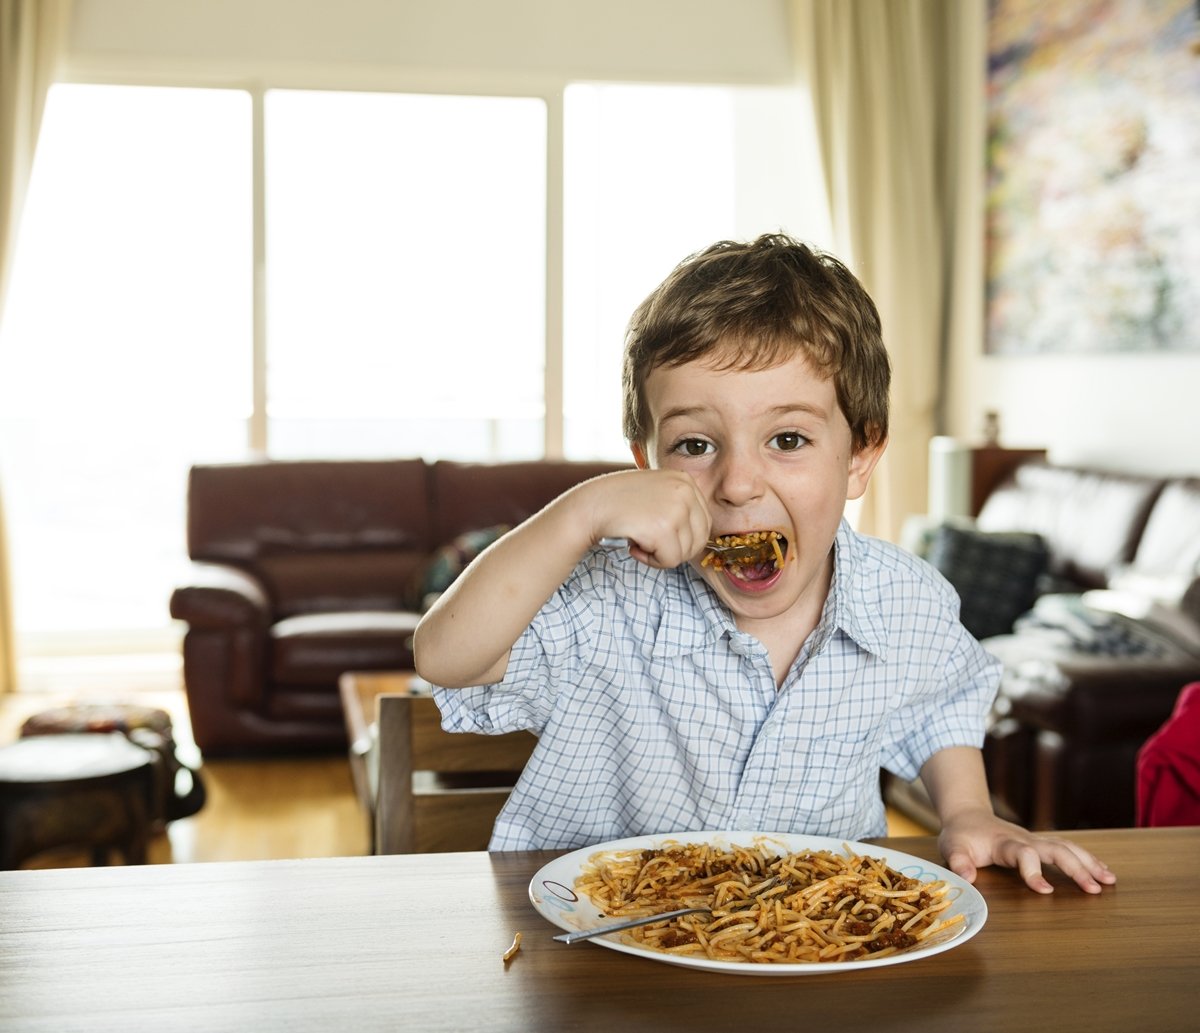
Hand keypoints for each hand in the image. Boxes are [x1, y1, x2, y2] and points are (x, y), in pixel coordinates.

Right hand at [579, 469, 710, 568]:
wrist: (589, 506)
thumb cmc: (618, 503)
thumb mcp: (655, 492)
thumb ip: (678, 505)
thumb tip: (699, 536)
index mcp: (685, 480)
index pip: (703, 522)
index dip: (682, 537)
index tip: (657, 533)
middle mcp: (686, 490)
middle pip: (699, 539)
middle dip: (674, 548)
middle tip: (649, 541)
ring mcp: (677, 508)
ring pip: (685, 553)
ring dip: (661, 554)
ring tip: (639, 539)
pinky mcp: (664, 529)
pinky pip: (670, 561)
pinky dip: (652, 561)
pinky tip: (634, 546)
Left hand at [938, 808, 1116, 894]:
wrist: (968, 816)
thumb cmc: (961, 835)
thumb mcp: (951, 847)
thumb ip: (958, 861)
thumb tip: (967, 877)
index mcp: (1004, 843)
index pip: (1024, 854)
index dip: (1034, 871)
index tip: (1046, 891)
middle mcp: (1025, 839)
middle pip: (1055, 849)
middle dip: (1076, 868)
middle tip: (1095, 889)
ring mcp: (1035, 840)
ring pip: (1067, 847)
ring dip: (1089, 863)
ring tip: (1110, 881)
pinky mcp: (1041, 843)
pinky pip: (1068, 848)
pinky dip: (1087, 859)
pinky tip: (1103, 872)